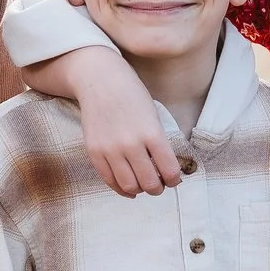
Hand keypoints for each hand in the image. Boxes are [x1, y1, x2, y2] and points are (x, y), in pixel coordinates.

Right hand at [67, 45, 178, 196]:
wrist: (99, 80)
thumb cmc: (131, 95)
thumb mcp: (153, 116)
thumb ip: (159, 142)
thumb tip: (166, 170)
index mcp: (152, 134)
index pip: (170, 170)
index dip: (175, 179)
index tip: (175, 178)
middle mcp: (131, 144)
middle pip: (150, 183)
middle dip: (159, 188)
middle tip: (160, 184)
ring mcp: (110, 150)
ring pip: (130, 186)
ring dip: (141, 190)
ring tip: (144, 184)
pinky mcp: (94, 152)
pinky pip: (109, 180)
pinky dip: (122, 188)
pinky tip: (129, 187)